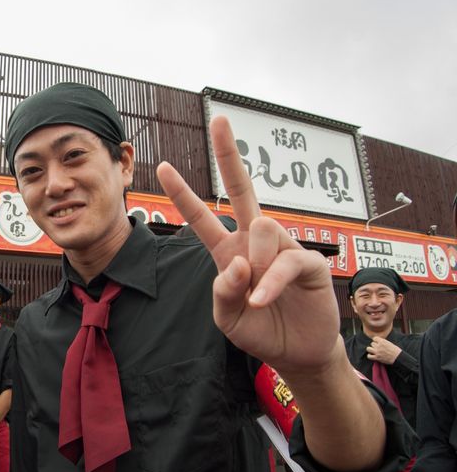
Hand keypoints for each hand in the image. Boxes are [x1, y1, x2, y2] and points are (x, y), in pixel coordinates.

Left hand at [156, 116, 340, 374]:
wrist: (295, 352)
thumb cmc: (259, 329)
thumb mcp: (226, 317)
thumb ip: (222, 292)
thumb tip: (237, 263)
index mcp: (228, 251)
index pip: (202, 216)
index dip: (183, 193)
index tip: (162, 166)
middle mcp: (254, 241)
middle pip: (242, 189)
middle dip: (229, 154)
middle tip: (220, 119)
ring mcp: (282, 246)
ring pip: (260, 226)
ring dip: (254, 265)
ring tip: (258, 294)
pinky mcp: (308, 261)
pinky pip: (285, 259)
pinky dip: (269, 283)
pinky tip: (263, 300)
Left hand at [367, 336, 401, 364]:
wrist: (398, 358)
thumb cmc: (395, 351)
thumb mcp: (389, 343)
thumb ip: (383, 342)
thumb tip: (377, 342)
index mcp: (382, 341)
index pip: (374, 338)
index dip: (376, 341)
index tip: (378, 343)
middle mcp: (379, 346)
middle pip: (372, 344)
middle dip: (374, 346)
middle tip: (378, 348)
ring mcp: (377, 352)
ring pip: (368, 348)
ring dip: (371, 350)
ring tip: (374, 351)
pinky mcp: (377, 358)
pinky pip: (368, 356)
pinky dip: (369, 356)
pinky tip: (372, 356)